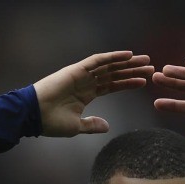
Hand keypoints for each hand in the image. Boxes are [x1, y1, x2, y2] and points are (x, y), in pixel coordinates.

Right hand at [34, 51, 153, 136]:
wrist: (33, 115)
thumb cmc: (50, 122)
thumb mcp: (76, 126)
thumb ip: (92, 125)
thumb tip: (107, 126)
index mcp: (87, 94)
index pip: (112, 85)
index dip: (128, 83)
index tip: (144, 82)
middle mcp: (86, 82)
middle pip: (114, 73)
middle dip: (132, 70)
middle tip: (151, 67)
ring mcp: (82, 75)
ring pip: (110, 65)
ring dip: (128, 62)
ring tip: (145, 60)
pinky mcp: (76, 70)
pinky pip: (98, 61)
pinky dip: (113, 57)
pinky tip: (128, 55)